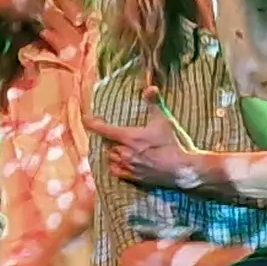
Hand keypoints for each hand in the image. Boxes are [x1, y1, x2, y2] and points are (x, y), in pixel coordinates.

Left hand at [92, 110, 211, 191]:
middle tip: (117, 137)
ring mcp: (128, 167)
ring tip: (120, 149)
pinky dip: (116, 167)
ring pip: (111, 159)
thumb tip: (151, 87)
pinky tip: (122, 164)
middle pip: (108, 145)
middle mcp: (124, 152)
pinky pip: (117, 173)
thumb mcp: (163, 120)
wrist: (181, 169)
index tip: (85, 119)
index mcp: (128, 137)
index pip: (103, 129)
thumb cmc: (172, 143)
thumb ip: (154, 103)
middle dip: (110, 141)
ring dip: (113, 154)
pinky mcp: (134, 178)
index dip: (92, 123)